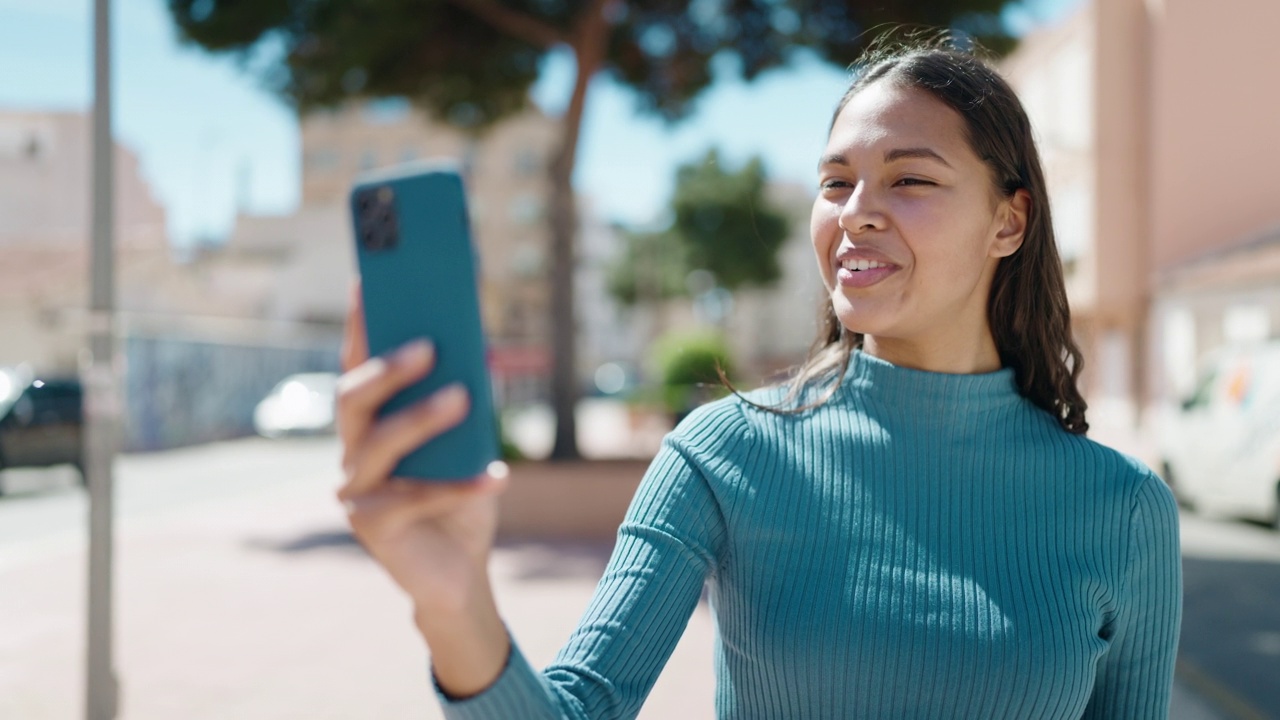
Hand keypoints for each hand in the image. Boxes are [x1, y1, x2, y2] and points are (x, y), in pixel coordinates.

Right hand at [335, 283, 510, 692]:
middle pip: (353, 400)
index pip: (358, 363)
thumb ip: (463, 398)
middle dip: (388, 368)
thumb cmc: (460, 496)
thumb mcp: (467, 441)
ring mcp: (356, 492)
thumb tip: (479, 349)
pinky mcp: (373, 528)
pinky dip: (460, 487)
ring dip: (421, 418)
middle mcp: (352, 452)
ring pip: (379, 445)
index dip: (360, 323)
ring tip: (464, 398)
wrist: (459, 572)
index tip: (370, 278)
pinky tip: (497, 476)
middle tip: (428, 345)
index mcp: (369, 423)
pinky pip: (417, 499)